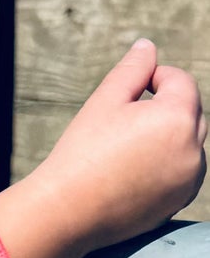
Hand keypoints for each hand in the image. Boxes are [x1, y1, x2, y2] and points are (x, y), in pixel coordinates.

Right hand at [0, 40, 206, 257]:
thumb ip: (133, 69)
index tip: (126, 95)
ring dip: (169, 136)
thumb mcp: (105, 101)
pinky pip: (184, 172)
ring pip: (189, 143)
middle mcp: (192, 149)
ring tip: (127, 149)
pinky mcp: (180, 201)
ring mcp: (189, 179)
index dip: (154, 79)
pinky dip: (168, 165)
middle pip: (190, 111)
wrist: (66, 211)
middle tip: (123, 123)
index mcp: (177, 117)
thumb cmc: (82, 152)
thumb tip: (148, 46)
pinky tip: (134, 172)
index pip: (181, 81)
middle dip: (165, 108)